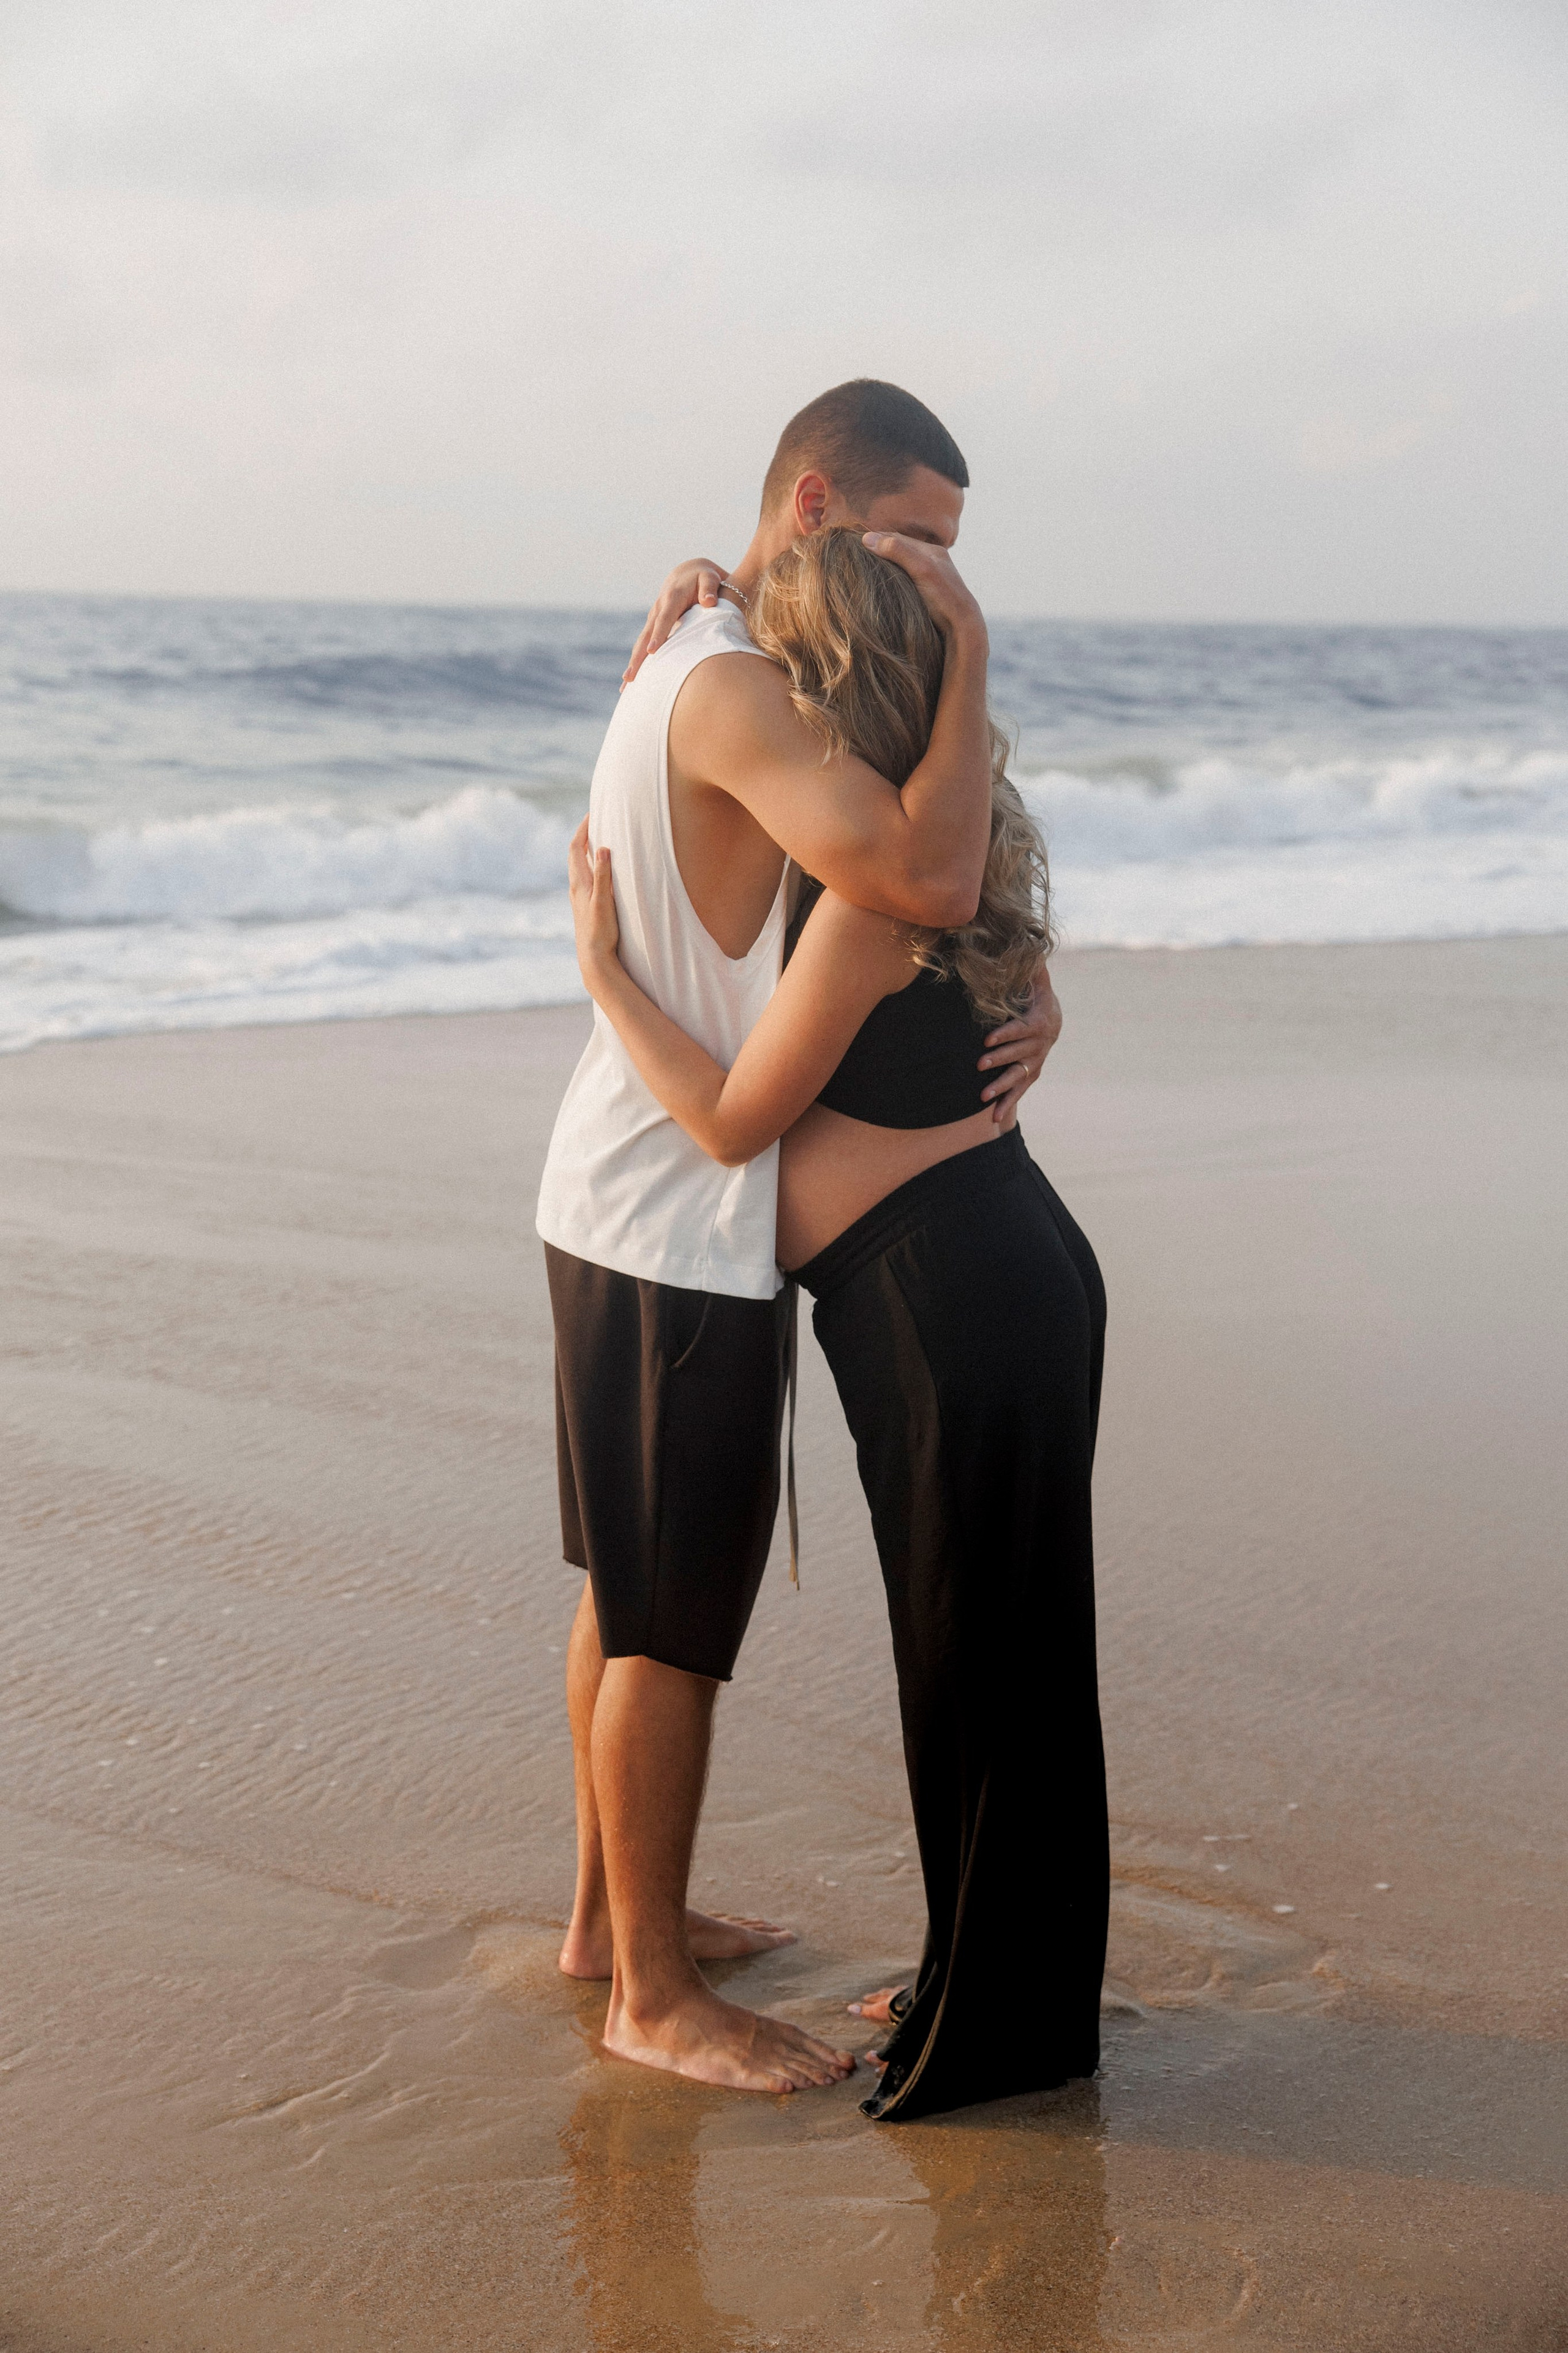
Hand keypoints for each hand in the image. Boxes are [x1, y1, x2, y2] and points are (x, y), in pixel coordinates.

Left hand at [568, 816, 620, 988]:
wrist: (593, 959)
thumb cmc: (599, 932)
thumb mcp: (603, 901)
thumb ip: (603, 874)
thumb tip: (602, 848)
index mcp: (579, 883)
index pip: (575, 847)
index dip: (582, 829)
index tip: (592, 813)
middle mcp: (575, 888)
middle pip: (574, 854)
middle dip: (583, 835)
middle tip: (595, 821)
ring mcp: (578, 898)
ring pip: (578, 866)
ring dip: (585, 850)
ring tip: (596, 839)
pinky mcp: (584, 906)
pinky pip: (584, 877)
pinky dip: (589, 865)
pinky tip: (597, 871)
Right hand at [622, 557, 732, 687]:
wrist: (689, 573)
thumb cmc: (704, 578)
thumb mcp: (710, 578)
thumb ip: (710, 589)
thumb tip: (710, 602)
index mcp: (672, 598)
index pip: (664, 619)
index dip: (658, 635)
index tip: (653, 651)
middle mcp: (658, 608)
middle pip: (646, 635)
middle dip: (638, 656)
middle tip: (631, 677)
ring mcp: (653, 618)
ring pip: (641, 642)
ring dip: (634, 662)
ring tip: (627, 683)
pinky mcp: (653, 626)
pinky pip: (644, 644)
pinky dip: (638, 661)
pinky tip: (633, 680)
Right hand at [861, 533, 986, 655]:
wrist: (962, 628)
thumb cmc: (943, 597)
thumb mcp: (921, 569)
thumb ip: (898, 551)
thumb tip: (867, 538)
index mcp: (932, 551)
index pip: (897, 539)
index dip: (876, 538)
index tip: (854, 541)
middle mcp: (931, 562)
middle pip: (899, 551)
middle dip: (878, 550)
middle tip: (854, 553)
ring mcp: (929, 579)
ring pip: (900, 566)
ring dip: (883, 565)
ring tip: (862, 568)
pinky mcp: (926, 595)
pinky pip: (903, 580)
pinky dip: (890, 578)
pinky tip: (880, 585)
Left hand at [979, 966, 1061, 1126]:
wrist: (1053, 1018)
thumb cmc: (1036, 995)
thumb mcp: (1036, 979)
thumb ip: (1030, 967)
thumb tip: (1028, 945)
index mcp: (1039, 1021)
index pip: (1021, 1029)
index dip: (1005, 1034)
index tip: (988, 1039)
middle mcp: (1040, 1045)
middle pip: (1017, 1054)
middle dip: (998, 1060)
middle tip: (979, 1064)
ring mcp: (1035, 1062)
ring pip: (1018, 1076)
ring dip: (1001, 1087)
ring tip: (983, 1096)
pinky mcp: (1031, 1074)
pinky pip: (1020, 1091)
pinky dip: (1008, 1103)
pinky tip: (994, 1118)